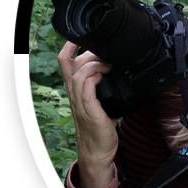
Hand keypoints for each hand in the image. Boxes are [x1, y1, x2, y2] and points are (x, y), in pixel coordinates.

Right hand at [57, 42, 118, 187]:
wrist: (99, 151)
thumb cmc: (101, 127)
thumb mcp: (102, 102)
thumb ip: (106, 87)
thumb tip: (122, 72)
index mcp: (77, 91)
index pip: (65, 64)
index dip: (69, 47)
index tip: (78, 36)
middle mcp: (75, 95)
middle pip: (72, 65)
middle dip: (88, 53)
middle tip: (106, 52)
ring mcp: (81, 103)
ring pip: (78, 75)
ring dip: (94, 64)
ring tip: (108, 64)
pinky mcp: (89, 112)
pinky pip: (86, 90)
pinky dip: (94, 79)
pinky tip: (104, 75)